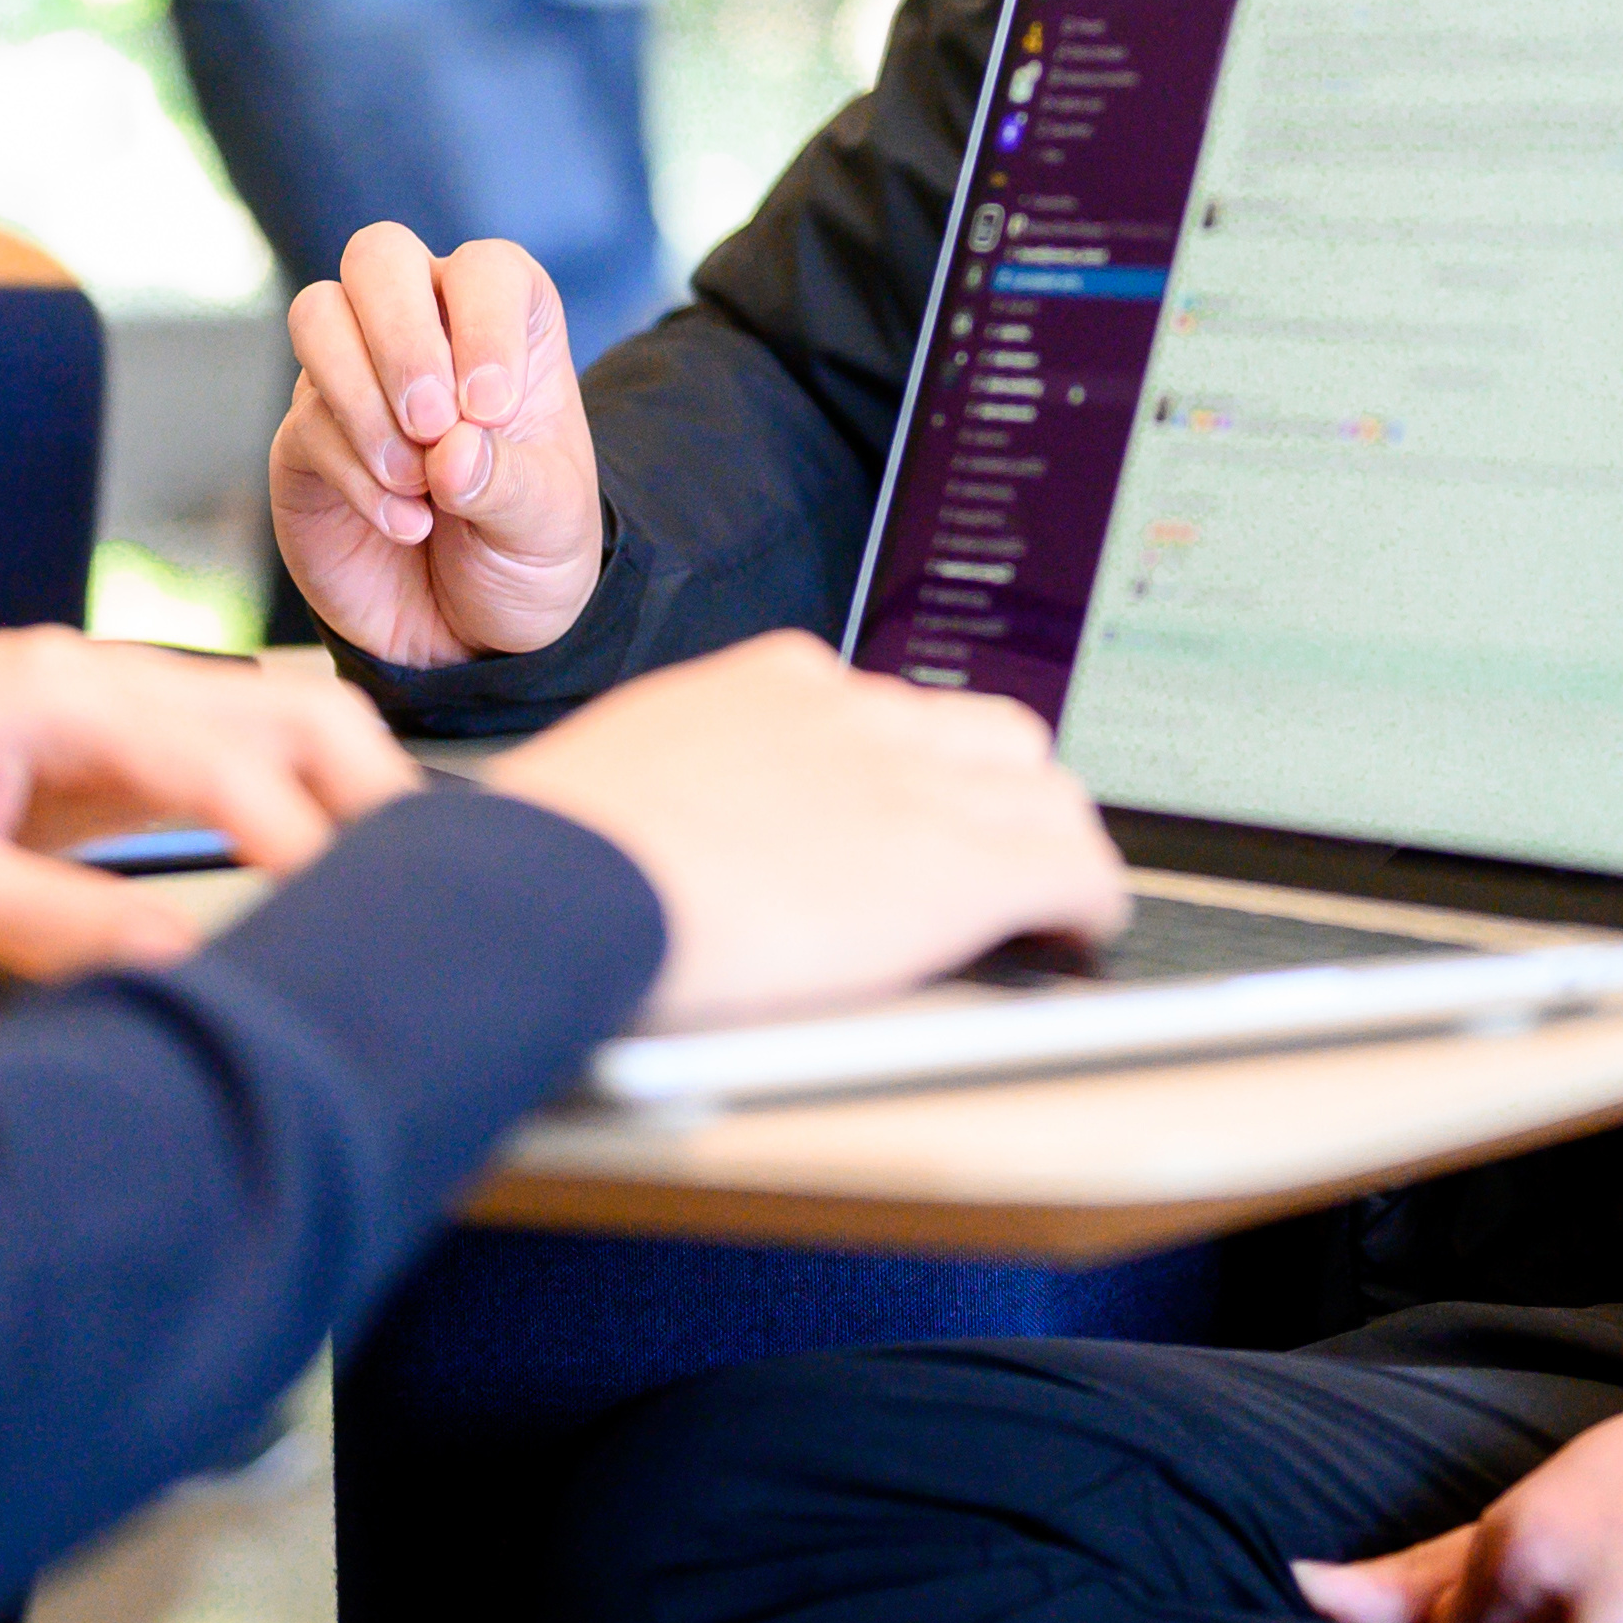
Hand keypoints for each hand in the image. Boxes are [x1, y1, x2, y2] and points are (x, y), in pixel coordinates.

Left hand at [0, 628, 415, 977]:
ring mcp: (110, 700)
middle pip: (295, 708)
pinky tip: (315, 876)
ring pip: (277, 721)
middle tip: (426, 902)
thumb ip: (48, 921)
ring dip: (344, 794)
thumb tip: (182, 962)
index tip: (362, 922)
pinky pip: (227, 757)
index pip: (234, 760)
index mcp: (63, 693)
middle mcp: (107, 676)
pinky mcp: (100, 740)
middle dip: (372, 795)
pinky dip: (291, 803)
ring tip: (392, 895)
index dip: (306, 840)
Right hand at [270, 225, 609, 664]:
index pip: (485, 268)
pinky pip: (308, 422)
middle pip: (379, 255)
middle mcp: (424, 329)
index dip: (485, 324)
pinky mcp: (306, 439)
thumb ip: (510, 484)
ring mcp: (355, 377)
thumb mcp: (549, 524)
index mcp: (504, 324)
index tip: (493, 410)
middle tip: (434, 424)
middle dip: (402, 337)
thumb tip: (451, 452)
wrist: (468, 627)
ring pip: (318, 315)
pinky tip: (406, 523)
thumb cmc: (525, 547)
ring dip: (364, 397)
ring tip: (417, 481)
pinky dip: (358, 476)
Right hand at [481, 634, 1126, 1025]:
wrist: (543, 900)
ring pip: (1041, 786)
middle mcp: (845, 710)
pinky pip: (1073, 863)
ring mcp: (904, 777)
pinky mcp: (951, 856)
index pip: (878, 709)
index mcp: (763, 686)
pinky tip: (1077, 936)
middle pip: (982, 731)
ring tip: (1045, 907)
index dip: (914, 773)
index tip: (916, 817)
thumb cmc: (535, 879)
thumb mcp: (598, 805)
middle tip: (996, 864)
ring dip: (1050, 847)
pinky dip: (1087, 900)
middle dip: (998, 796)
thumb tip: (639, 852)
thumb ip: (658, 805)